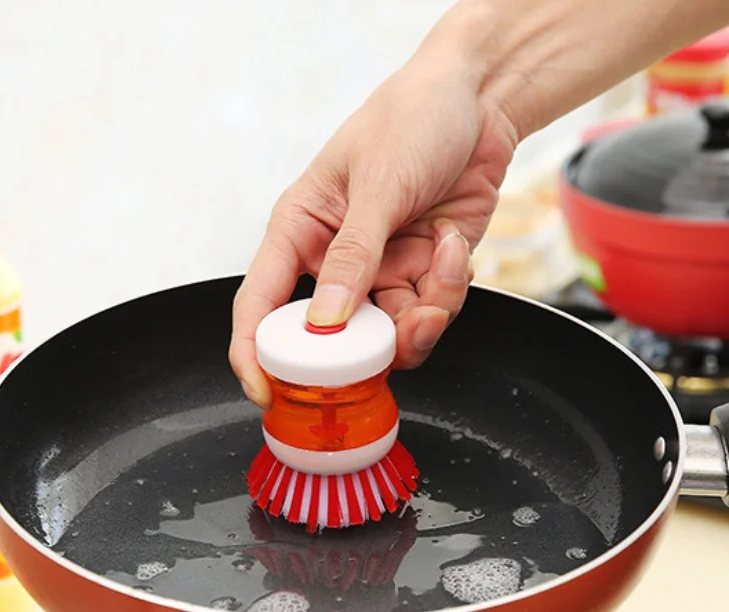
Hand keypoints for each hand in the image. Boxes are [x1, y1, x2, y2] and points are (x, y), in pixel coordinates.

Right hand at [229, 41, 517, 407]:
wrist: (478, 100)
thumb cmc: (412, 117)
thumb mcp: (378, 181)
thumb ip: (354, 253)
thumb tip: (326, 321)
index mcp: (301, 230)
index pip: (261, 304)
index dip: (255, 354)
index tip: (265, 390)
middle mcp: (336, 260)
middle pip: (334, 338)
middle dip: (370, 345)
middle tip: (398, 327)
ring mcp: (381, 271)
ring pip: (390, 334)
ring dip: (424, 313)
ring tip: (442, 263)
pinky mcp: (422, 274)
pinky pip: (431, 313)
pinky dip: (449, 290)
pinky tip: (453, 244)